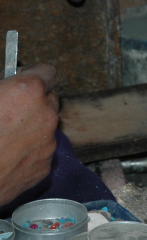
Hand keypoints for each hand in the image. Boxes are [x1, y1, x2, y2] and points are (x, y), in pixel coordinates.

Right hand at [0, 64, 59, 205]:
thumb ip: (0, 85)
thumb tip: (5, 84)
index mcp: (28, 92)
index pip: (47, 72)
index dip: (33, 74)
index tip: (21, 78)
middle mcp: (45, 115)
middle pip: (48, 100)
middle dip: (32, 102)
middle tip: (9, 108)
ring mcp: (47, 143)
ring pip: (44, 128)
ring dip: (30, 127)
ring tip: (2, 136)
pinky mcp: (43, 167)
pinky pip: (39, 151)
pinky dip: (27, 151)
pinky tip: (5, 156)